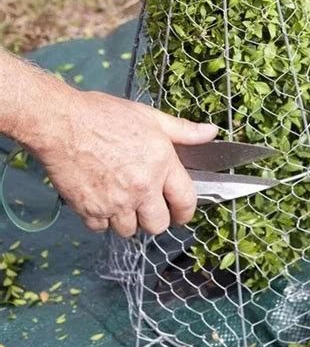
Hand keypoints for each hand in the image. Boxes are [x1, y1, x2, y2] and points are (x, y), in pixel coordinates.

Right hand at [36, 90, 217, 236]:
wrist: (61, 124)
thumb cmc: (103, 116)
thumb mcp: (149, 117)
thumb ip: (182, 130)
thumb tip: (211, 132)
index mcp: (161, 164)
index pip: (185, 202)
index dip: (185, 212)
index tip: (180, 212)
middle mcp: (141, 188)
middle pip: (158, 225)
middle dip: (154, 218)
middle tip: (147, 204)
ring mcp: (115, 202)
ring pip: (129, 230)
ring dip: (127, 219)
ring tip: (121, 199)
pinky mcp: (90, 210)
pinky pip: (101, 228)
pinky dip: (102, 219)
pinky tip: (100, 199)